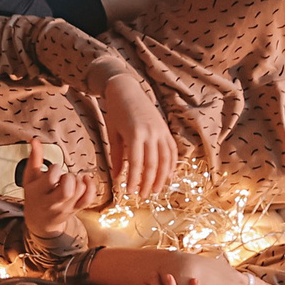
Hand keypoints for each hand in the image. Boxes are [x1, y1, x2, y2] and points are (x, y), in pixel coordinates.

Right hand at [21, 140, 92, 241]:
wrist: (40, 221)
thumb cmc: (35, 195)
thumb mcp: (30, 178)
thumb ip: (34, 158)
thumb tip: (34, 140)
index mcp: (38, 192)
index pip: (51, 179)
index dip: (55, 169)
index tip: (54, 169)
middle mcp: (52, 202)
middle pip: (67, 191)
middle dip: (69, 178)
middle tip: (65, 176)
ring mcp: (66, 207)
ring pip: (79, 192)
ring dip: (79, 181)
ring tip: (72, 180)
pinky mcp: (76, 209)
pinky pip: (88, 199)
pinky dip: (90, 187)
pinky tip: (85, 180)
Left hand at [97, 73, 175, 201]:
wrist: (126, 89)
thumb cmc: (116, 112)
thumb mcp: (113, 133)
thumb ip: (116, 156)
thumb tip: (117, 177)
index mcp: (135, 134)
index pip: (137, 164)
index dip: (135, 180)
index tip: (130, 192)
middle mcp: (151, 133)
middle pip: (153, 164)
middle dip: (149, 182)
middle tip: (143, 196)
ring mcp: (160, 131)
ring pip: (166, 159)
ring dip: (162, 177)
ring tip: (156, 190)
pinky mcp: (165, 129)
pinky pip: (172, 150)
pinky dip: (172, 164)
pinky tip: (168, 176)